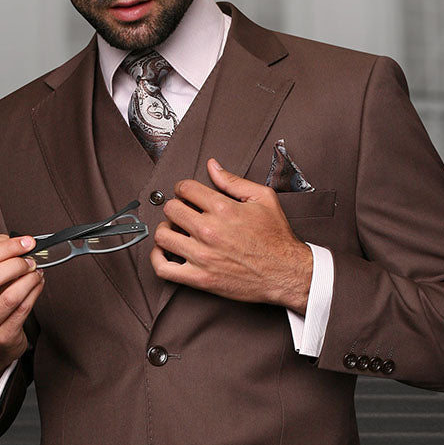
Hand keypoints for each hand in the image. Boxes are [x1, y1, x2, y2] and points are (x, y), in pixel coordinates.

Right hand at [0, 234, 44, 388]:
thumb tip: (8, 239)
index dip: (8, 248)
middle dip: (17, 265)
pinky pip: (23, 310)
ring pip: (10, 296)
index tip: (27, 242)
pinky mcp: (1, 337)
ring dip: (29, 280)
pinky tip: (38, 285)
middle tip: (32, 260)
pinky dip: (35, 293)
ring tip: (37, 272)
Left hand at [150, 158, 312, 311]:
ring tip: (176, 230)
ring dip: (166, 230)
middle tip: (183, 212)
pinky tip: (165, 252)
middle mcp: (209, 231)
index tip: (186, 194)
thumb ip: (233, 181)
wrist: (285, 273)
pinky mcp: (200, 278)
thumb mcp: (263, 199)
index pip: (185, 189)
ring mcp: (202, 256)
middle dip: (175, 207)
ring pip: (163, 236)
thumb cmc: (276, 239)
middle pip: (171, 210)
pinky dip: (157, 258)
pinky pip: (164, 268)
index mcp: (223, 209)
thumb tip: (213, 166)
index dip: (183, 188)